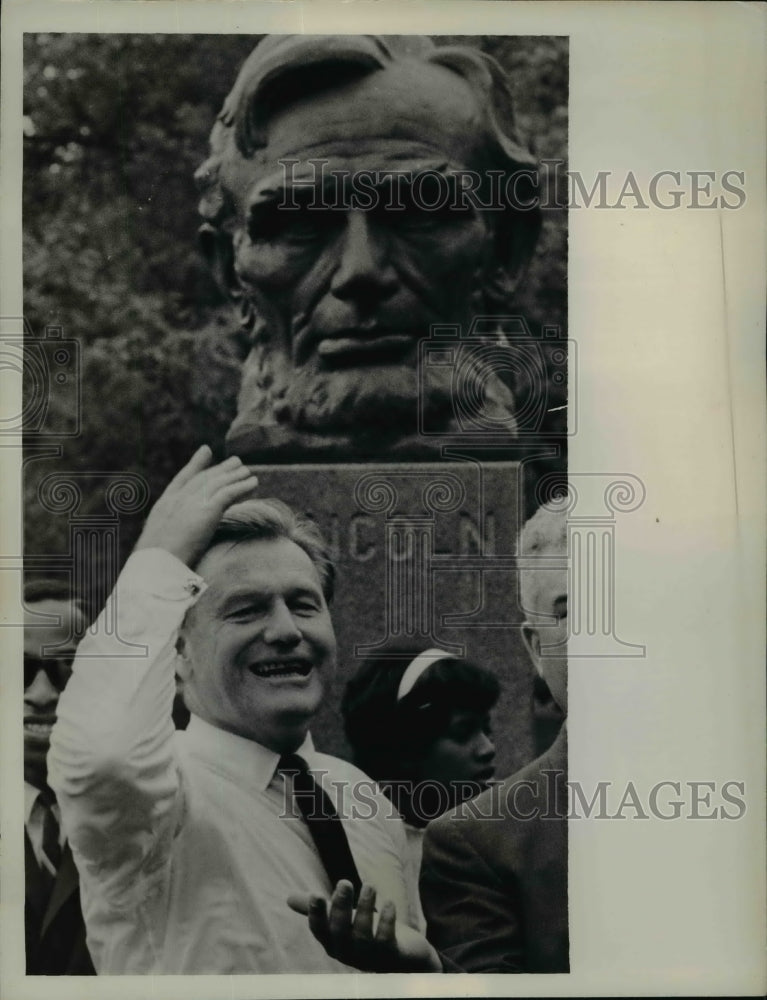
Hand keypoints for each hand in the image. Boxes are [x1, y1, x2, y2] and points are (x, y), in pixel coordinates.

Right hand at [134, 445, 257, 567]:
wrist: (156, 564)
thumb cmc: (153, 562)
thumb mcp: (156, 543)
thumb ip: (166, 536)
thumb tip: (170, 544)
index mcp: (164, 505)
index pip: (183, 478)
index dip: (196, 464)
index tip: (206, 451)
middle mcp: (179, 499)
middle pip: (204, 478)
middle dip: (221, 468)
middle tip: (235, 461)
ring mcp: (192, 503)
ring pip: (218, 483)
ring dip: (235, 476)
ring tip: (248, 472)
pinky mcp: (207, 510)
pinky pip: (229, 493)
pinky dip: (242, 486)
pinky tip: (253, 483)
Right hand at [287, 880, 441, 972]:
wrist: (399, 957)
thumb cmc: (364, 935)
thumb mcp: (340, 920)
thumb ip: (318, 909)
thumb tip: (288, 898)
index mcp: (332, 941)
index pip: (319, 930)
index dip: (316, 914)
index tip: (315, 894)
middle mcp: (347, 951)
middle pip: (340, 931)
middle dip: (341, 906)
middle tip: (345, 882)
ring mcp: (368, 956)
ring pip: (363, 935)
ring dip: (365, 908)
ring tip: (369, 886)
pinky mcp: (390, 956)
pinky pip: (386, 941)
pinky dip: (388, 922)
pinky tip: (390, 903)